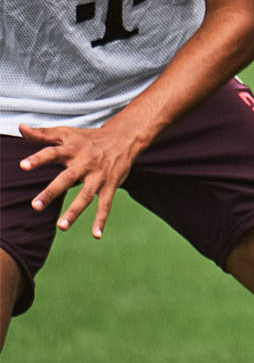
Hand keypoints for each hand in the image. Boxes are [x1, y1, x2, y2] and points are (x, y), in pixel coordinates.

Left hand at [19, 122, 145, 238]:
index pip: (52, 152)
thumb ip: (42, 134)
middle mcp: (85, 162)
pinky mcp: (110, 185)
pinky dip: (101, 220)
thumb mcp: (66, 133)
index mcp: (71, 149)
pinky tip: (96, 235)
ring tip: (61, 226)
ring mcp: (99, 176)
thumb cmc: (88, 138)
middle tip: (35, 206)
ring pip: (86, 195)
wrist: (124, 138)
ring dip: (74, 211)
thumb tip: (20, 127)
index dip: (38, 159)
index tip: (23, 166)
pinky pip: (106, 204)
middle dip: (52, 192)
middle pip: (67, 178)